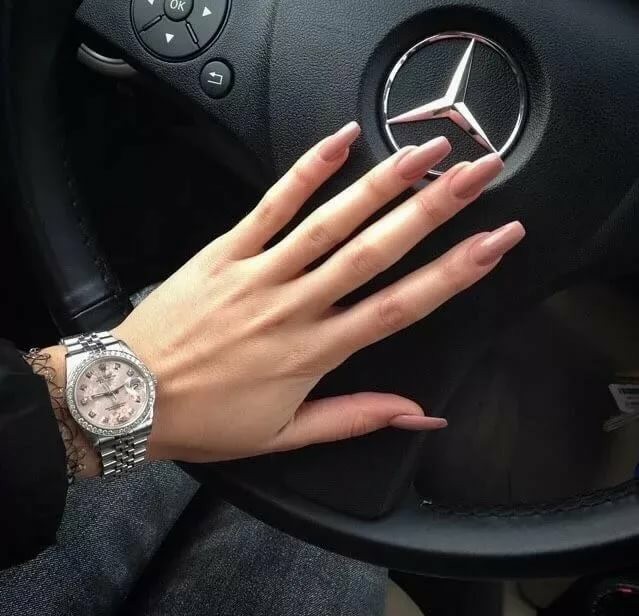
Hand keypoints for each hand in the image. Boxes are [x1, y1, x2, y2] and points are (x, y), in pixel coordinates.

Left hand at [114, 122, 524, 462]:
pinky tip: (340, 141)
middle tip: (478, 173)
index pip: (401, 306)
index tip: (495, 242)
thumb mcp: (286, 435)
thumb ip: (355, 418)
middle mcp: (296, 305)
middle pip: (376, 251)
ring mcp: (260, 273)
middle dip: (435, 209)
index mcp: (316, 352)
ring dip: (383, 183)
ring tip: (426, 150)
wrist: (130, 399)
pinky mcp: (225, 251)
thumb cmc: (208, 419)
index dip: (455, 273)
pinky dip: (306, 171)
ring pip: (331, 221)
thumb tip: (419, 416)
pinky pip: (271, 204)